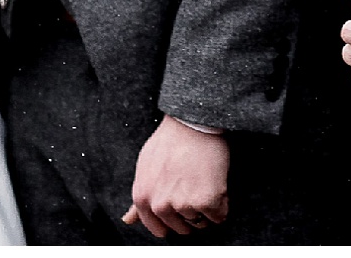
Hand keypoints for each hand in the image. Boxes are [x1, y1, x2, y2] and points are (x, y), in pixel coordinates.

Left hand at [122, 115, 229, 237]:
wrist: (193, 122)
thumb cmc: (171, 139)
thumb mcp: (145, 166)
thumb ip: (141, 195)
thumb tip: (128, 220)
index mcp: (143, 198)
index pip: (158, 229)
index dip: (173, 220)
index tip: (181, 209)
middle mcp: (160, 205)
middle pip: (182, 228)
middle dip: (191, 214)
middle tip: (195, 188)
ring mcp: (183, 205)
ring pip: (201, 223)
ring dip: (207, 208)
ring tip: (205, 182)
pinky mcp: (205, 201)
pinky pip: (219, 216)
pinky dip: (223, 204)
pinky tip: (217, 183)